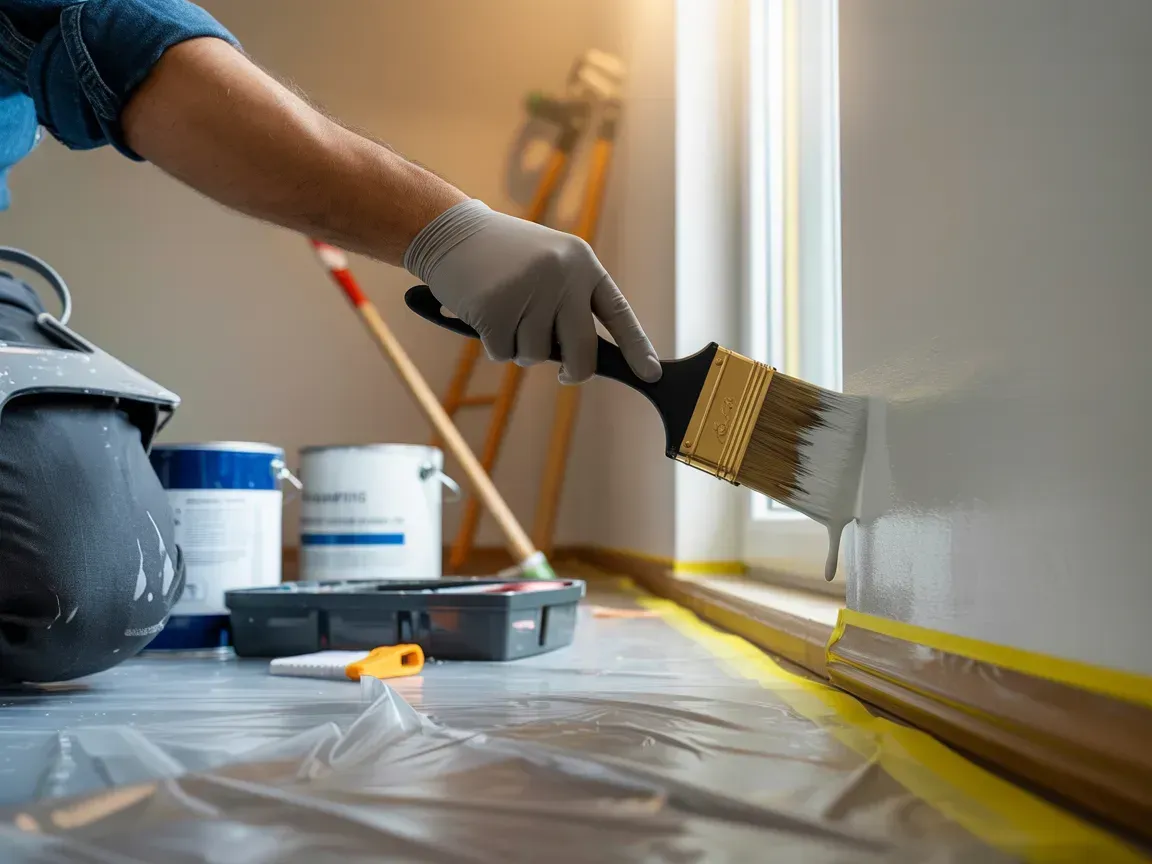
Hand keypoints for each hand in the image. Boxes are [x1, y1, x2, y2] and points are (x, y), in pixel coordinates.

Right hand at [404, 201, 660, 383]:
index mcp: (581, 263)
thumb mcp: (548, 264)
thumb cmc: (501, 255)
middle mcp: (562, 275)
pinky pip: (503, 353)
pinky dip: (492, 343)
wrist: (449, 229)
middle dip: (574, 371)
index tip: (651, 373)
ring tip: (504, 311)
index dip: (637, 346)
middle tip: (565, 375)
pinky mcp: (496, 308)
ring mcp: (529, 291)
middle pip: (582, 351)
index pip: (617, 312)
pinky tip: (483, 313)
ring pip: (536, 356)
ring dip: (519, 347)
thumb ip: (569, 303)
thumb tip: (582, 361)